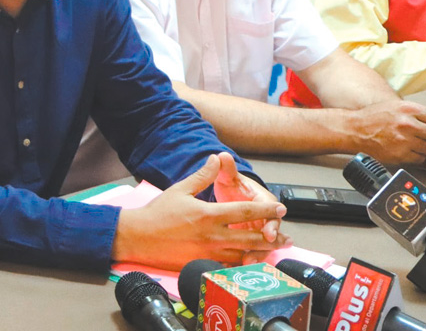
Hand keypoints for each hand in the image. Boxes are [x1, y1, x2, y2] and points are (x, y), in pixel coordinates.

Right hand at [112, 153, 289, 269]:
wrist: (138, 237)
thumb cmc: (157, 213)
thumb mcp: (180, 189)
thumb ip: (202, 176)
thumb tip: (216, 159)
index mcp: (209, 214)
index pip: (246, 210)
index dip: (266, 210)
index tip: (281, 209)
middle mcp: (213, 235)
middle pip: (251, 237)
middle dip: (272, 237)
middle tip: (286, 237)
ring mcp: (208, 252)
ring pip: (243, 254)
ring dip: (260, 252)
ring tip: (273, 251)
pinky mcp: (201, 264)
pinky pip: (228, 267)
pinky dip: (241, 265)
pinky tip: (249, 264)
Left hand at [211, 152, 283, 263]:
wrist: (229, 195)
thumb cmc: (231, 186)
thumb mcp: (227, 177)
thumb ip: (226, 169)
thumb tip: (222, 156)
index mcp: (260, 200)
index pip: (270, 211)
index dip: (271, 223)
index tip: (268, 232)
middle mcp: (262, 217)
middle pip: (269, 233)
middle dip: (265, 246)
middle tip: (257, 255)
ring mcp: (255, 230)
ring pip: (260, 245)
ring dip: (256, 255)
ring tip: (247, 265)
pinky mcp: (247, 240)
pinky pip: (249, 251)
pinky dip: (244, 259)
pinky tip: (238, 268)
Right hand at [347, 101, 425, 169]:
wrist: (353, 129)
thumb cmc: (373, 118)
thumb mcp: (397, 107)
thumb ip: (418, 112)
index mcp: (409, 109)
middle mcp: (408, 123)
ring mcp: (403, 139)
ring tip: (416, 145)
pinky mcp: (399, 154)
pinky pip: (420, 159)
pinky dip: (418, 158)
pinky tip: (409, 151)